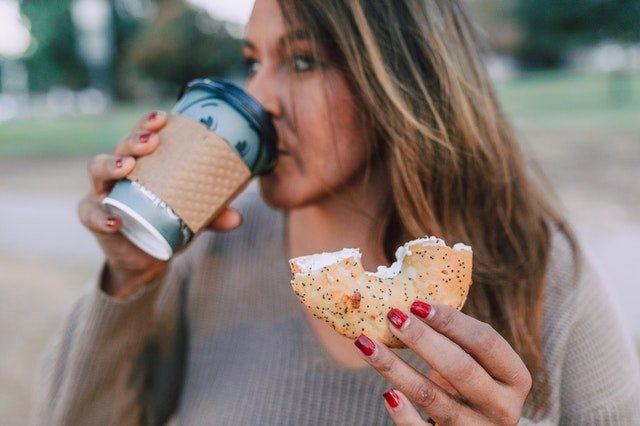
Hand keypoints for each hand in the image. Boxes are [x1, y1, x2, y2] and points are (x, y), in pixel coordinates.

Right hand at [78, 111, 243, 296]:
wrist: (146, 257)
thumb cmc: (167, 223)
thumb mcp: (193, 218)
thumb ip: (213, 216)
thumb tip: (237, 217)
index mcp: (145, 163)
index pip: (144, 135)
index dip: (149, 123)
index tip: (164, 117)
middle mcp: (120, 171)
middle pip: (120, 146)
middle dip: (134, 139)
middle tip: (152, 140)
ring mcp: (102, 192)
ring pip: (97, 169)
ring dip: (111, 164)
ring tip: (127, 166)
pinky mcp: (93, 217)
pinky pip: (90, 214)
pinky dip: (100, 216)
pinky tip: (115, 220)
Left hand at [354, 302, 531, 424]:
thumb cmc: (471, 388)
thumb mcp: (476, 364)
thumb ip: (456, 338)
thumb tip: (410, 302)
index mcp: (514, 378)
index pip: (486, 342)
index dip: (452, 321)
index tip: (417, 303)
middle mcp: (503, 408)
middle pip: (460, 369)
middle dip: (422, 340)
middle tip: (392, 316)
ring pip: (432, 399)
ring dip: (396, 369)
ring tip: (367, 345)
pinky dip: (403, 413)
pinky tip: (385, 393)